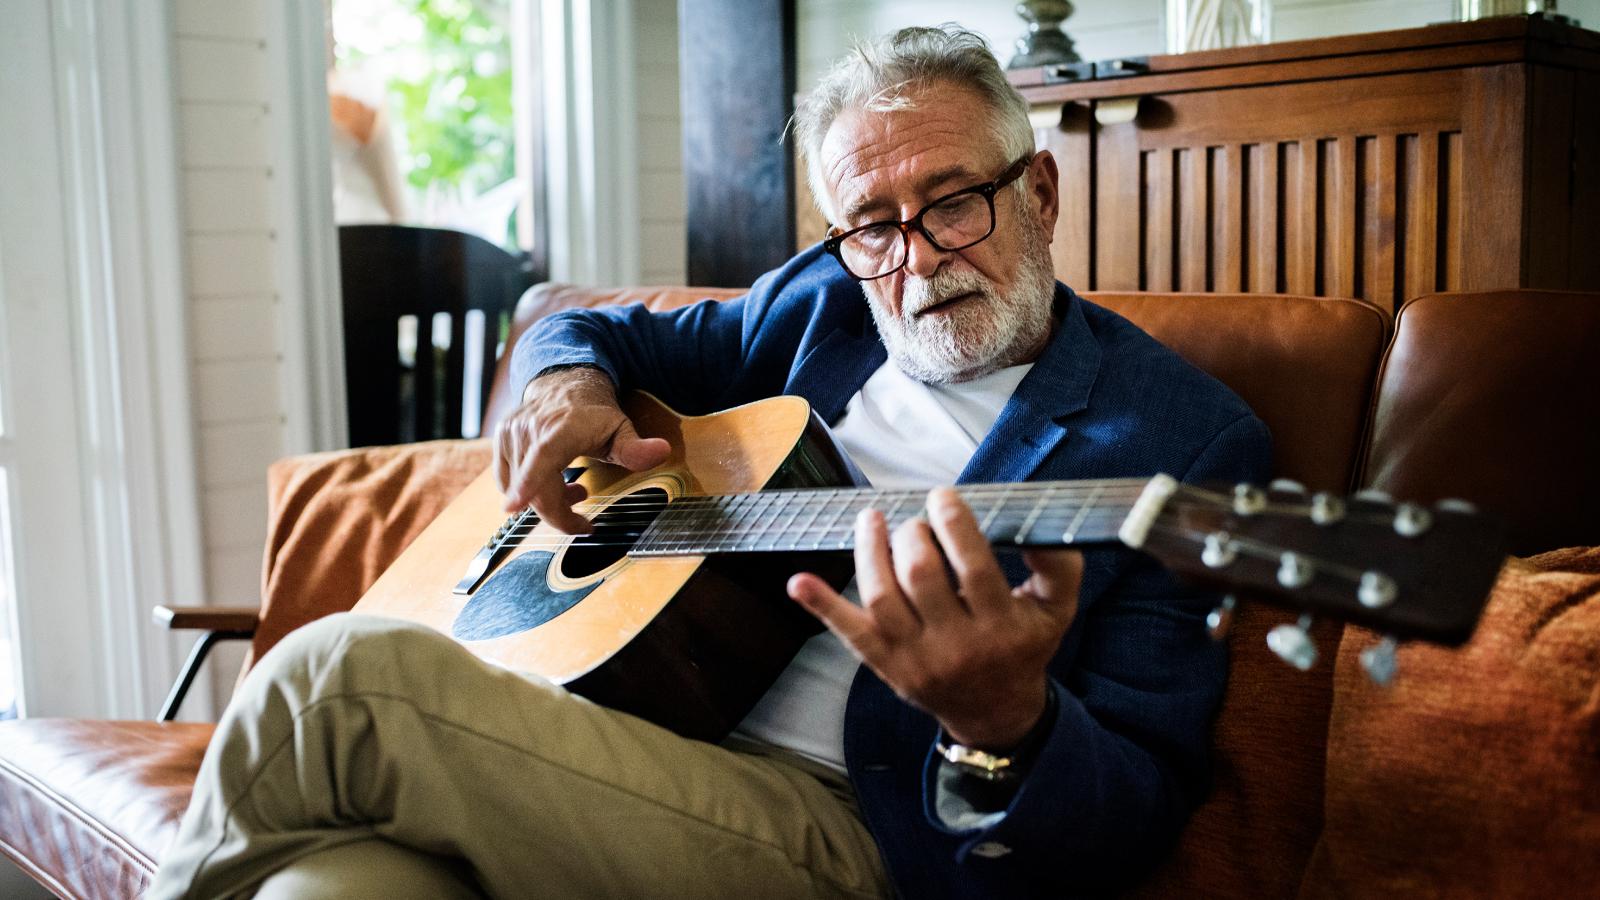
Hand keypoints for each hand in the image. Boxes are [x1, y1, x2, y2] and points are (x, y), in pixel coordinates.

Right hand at [493, 368, 670, 532]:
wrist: (565, 384)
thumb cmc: (594, 411)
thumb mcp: (621, 428)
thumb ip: (636, 447)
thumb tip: (662, 451)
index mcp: (561, 428)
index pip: (542, 457)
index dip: (528, 484)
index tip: (514, 506)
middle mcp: (531, 429)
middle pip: (535, 489)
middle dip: (559, 514)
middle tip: (583, 522)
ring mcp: (511, 435)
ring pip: (521, 489)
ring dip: (548, 500)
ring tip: (574, 489)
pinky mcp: (500, 442)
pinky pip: (507, 481)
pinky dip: (528, 490)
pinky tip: (551, 482)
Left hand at [788, 488, 1082, 749]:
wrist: (995, 712)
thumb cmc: (1023, 647)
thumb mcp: (1056, 611)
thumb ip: (1059, 566)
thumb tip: (1040, 525)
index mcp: (1001, 626)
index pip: (973, 566)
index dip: (953, 523)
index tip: (943, 496)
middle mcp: (957, 645)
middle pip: (921, 576)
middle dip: (913, 535)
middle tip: (915, 522)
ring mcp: (916, 658)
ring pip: (882, 598)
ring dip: (870, 551)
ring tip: (872, 520)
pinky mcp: (887, 666)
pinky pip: (850, 634)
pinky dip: (822, 606)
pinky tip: (799, 581)